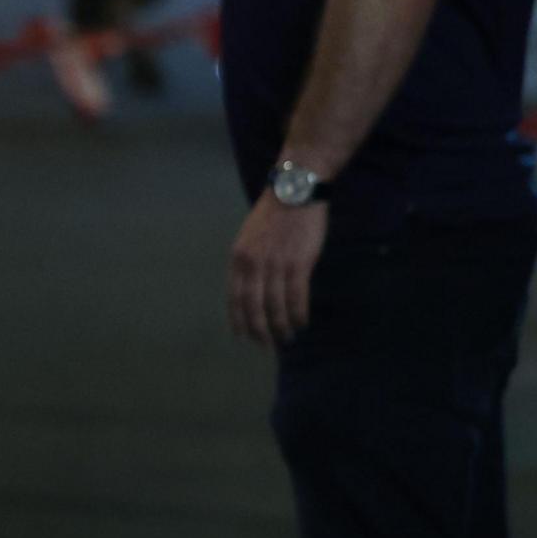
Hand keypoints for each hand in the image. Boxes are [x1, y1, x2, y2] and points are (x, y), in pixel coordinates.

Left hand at [226, 190, 327, 346]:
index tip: (243, 337)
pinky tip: (302, 322)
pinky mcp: (298, 263)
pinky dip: (298, 313)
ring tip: (287, 337)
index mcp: (238, 258)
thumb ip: (249, 263)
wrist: (295, 192)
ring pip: (276, 306)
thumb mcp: (249, 238)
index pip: (235, 298)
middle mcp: (253, 264)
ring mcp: (276, 264)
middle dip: (260, 331)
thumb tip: (252, 290)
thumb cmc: (274, 215)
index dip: (239, 320)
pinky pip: (296, 297)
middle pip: (253, 307)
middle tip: (268, 346)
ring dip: (281, 326)